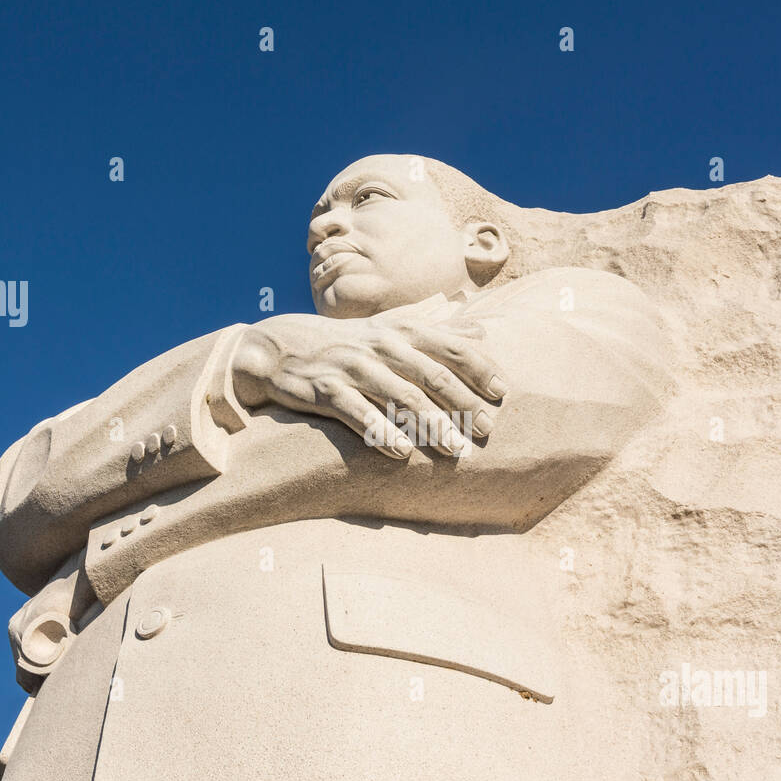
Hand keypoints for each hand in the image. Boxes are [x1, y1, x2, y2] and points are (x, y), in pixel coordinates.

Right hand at [231, 307, 506, 458]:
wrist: (278, 347)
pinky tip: (401, 453)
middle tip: (487, 430)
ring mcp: (351, 367)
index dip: (479, 368)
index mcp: (399, 331)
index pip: (449, 347)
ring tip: (455, 451)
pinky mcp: (323, 390)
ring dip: (430, 425)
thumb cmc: (344, 342)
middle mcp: (379, 346)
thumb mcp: (388, 328)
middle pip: (430, 375)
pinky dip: (379, 432)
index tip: (502, 393)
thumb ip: (436, 330)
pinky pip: (356, 412)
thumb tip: (480, 331)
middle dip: (462, 403)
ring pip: (398, 397)